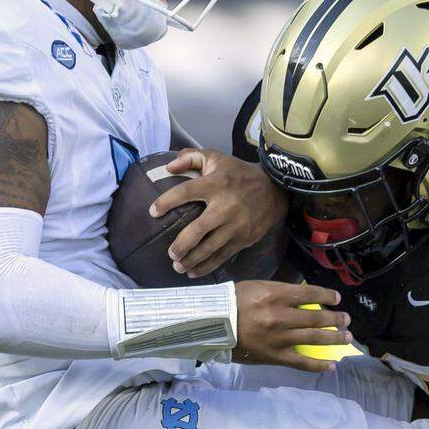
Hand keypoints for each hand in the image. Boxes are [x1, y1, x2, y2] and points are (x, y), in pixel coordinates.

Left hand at [151, 147, 288, 279]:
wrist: (275, 190)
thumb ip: (190, 157)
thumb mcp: (216, 157)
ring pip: (210, 248)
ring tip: (177, 266)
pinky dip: (207, 266)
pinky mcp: (244, 238)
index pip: (186, 192)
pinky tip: (194, 272)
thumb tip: (168, 167)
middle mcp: (225, 206)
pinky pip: (223, 256)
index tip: (153, 212)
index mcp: (215, 183)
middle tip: (170, 253)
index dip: (167, 202)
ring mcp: (236, 225)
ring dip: (191, 260)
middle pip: (197, 230)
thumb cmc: (239, 174)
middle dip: (181, 245)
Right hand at [234, 281, 352, 373]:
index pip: (309, 294)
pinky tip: (332, 366)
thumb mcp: (256, 287)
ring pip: (314, 339)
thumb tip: (302, 296)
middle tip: (346, 319)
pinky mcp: (274, 356)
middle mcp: (280, 316)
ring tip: (346, 338)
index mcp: (275, 295)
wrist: (210, 325)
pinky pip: (301, 362)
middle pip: (316, 318)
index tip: (337, 299)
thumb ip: (280, 291)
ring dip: (334, 339)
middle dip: (335, 319)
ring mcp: (279, 338)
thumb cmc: (231, 302)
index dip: (327, 296)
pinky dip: (319, 365)